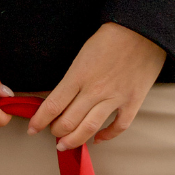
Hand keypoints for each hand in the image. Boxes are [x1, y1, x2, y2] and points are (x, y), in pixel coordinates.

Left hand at [29, 23, 166, 149]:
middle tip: (52, 134)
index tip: (32, 128)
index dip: (39, 121)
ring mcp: (115, 97)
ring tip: (66, 144)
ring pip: (89, 129)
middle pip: (68, 122)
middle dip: (56, 132)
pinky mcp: (133, 101)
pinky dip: (107, 136)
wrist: (143, 29)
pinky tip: (98, 139)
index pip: (52, 105)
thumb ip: (73, 78)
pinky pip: (119, 127)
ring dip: (74, 140)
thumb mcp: (83, 55)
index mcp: (78, 75)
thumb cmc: (110, 37)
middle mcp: (94, 90)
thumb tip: (62, 98)